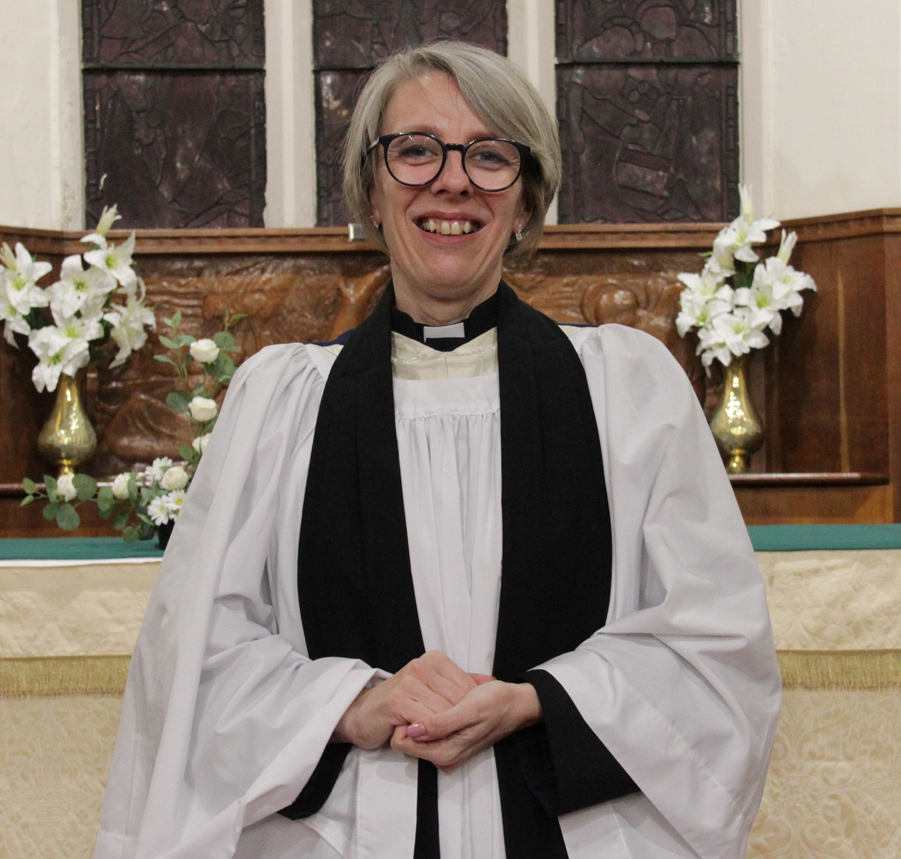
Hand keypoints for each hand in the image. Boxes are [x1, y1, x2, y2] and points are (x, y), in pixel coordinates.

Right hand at [332, 651, 476, 749]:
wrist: (365, 715)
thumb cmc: (401, 704)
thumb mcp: (433, 688)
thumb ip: (460, 683)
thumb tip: (491, 681)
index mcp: (433, 660)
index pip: (466, 684)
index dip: (470, 707)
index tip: (466, 721)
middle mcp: (421, 665)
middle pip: (457, 699)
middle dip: (459, 720)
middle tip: (457, 734)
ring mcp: (409, 681)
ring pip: (443, 711)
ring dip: (445, 729)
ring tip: (443, 737)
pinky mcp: (398, 700)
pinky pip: (426, 720)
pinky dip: (430, 732)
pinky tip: (426, 736)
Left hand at [389, 681, 541, 771]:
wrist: (516, 704)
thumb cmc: (496, 704)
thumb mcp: (469, 710)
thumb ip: (440, 724)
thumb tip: (412, 730)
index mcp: (446, 752)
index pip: (402, 742)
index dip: (404, 720)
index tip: (415, 701)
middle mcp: (444, 756)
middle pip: (406, 738)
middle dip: (413, 716)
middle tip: (429, 695)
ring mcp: (446, 750)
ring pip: (416, 732)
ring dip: (422, 713)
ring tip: (438, 696)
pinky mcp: (449, 741)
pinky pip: (427, 729)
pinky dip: (430, 713)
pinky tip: (442, 700)